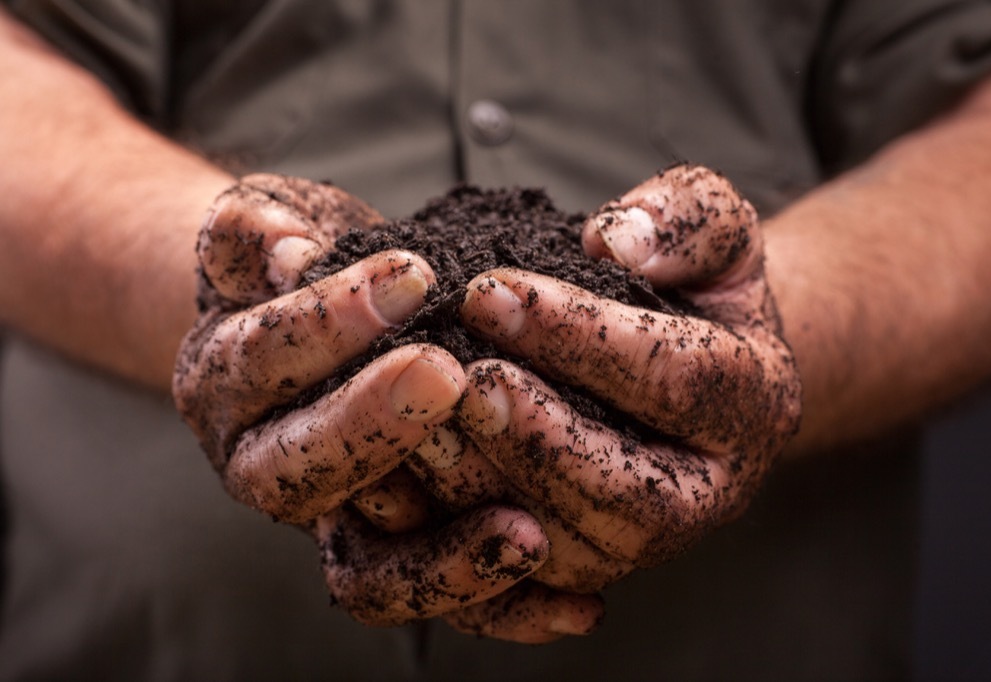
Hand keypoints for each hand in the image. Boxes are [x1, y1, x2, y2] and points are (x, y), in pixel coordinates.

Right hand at [172, 174, 586, 637]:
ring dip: (445, 559)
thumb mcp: (264, 223)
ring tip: (528, 531)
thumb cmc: (294, 258)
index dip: (327, 322)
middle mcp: (263, 466)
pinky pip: (436, 601)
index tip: (411, 274)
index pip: (259, 360)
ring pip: (366, 575)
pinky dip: (504, 610)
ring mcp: (329, 521)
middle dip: (373, 426)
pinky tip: (581, 604)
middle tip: (450, 376)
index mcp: (225, 384)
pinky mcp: (390, 555)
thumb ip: (256, 230)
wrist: (295, 315)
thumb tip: (283, 248)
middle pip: (298, 476)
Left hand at [446, 165, 800, 593]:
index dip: (580, 337)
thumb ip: (686, 218)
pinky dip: (467, 536)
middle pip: (636, 497)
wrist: (687, 356)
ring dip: (495, 494)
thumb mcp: (711, 227)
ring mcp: (650, 540)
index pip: (675, 377)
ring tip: (422, 429)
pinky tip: (414, 475)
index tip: (487, 290)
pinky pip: (529, 576)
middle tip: (461, 380)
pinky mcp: (590, 561)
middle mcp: (711, 492)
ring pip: (579, 552)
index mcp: (754, 404)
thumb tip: (618, 242)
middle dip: (540, 439)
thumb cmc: (689, 284)